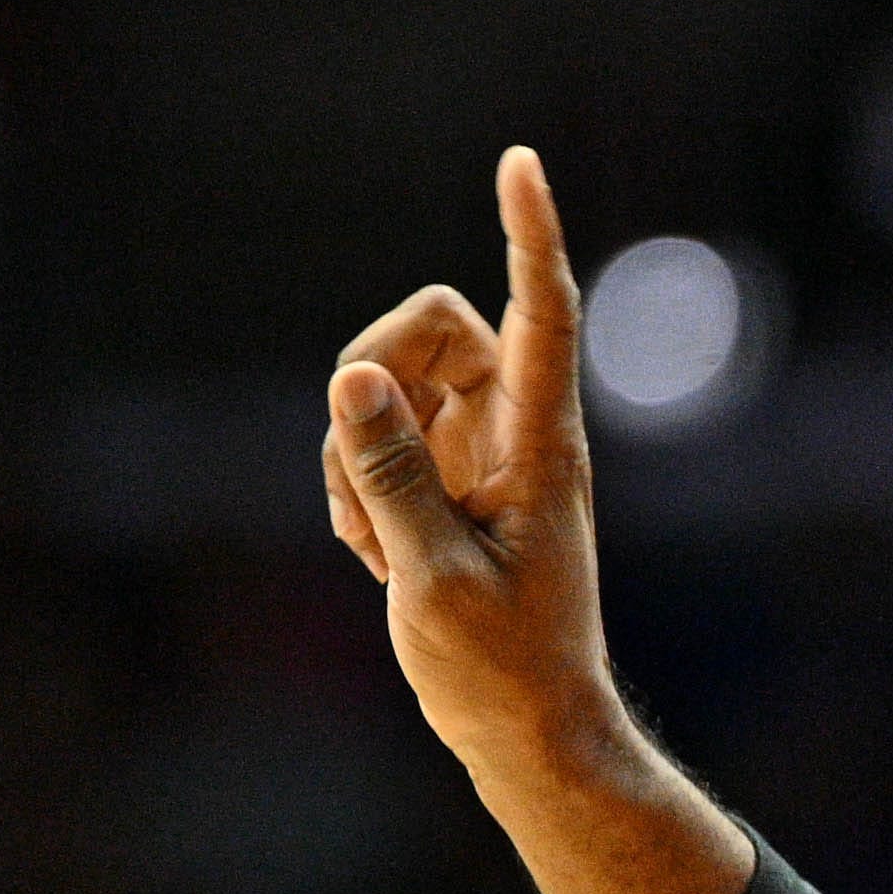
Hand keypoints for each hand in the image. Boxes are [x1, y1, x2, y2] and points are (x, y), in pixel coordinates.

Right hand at [322, 150, 751, 893]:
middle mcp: (517, 432)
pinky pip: (369, 442)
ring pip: (384, 387)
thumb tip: (350, 376)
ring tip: (382, 549)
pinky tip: (382, 559)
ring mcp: (480, 452)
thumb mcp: (433, 578)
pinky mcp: (446, 480)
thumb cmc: (502, 670)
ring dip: (354, 456)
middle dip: (372, 379)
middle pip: (428, 327)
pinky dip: (354, 492)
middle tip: (360, 476)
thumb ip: (390, 474)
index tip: (520, 163)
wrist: (523, 730)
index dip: (530, 235)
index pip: (542, 316)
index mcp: (542, 447)